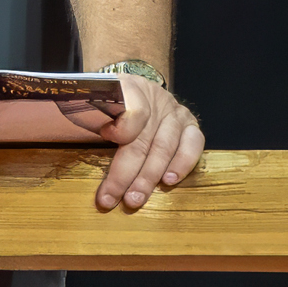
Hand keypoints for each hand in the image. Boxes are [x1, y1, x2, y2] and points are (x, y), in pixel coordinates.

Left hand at [88, 75, 202, 210]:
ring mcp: (176, 113)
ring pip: (164, 148)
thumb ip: (94, 113)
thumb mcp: (98, 97)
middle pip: (142, 140)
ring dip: (149, 177)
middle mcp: (156, 100)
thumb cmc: (113, 99)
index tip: (107, 136)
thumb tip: (96, 134)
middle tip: (112, 198)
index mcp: (129, 88)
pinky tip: (169, 181)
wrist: (138, 88)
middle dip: (126, 174)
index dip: (123, 126)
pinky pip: (193, 145)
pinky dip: (182, 164)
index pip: (132, 109)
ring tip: (135, 198)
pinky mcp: (191, 125)